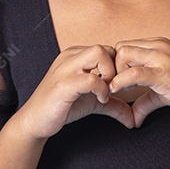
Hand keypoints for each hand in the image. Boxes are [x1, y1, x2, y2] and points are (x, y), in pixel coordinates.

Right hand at [16, 44, 134, 140]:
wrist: (35, 121)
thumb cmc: (63, 107)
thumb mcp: (93, 103)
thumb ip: (114, 105)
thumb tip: (133, 118)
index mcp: (76, 56)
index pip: (106, 48)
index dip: (117, 66)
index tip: (118, 84)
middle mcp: (70, 57)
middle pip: (104, 47)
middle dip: (116, 68)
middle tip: (115, 87)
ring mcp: (65, 69)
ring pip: (98, 54)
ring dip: (110, 74)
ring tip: (107, 92)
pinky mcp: (62, 86)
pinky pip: (90, 78)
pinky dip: (101, 89)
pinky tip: (101, 99)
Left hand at [110, 38, 169, 127]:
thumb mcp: (163, 93)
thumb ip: (145, 100)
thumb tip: (132, 118)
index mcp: (159, 45)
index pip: (125, 45)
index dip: (116, 65)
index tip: (115, 83)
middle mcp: (160, 46)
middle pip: (121, 48)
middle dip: (113, 68)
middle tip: (115, 88)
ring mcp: (164, 58)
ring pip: (124, 55)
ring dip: (115, 74)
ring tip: (119, 92)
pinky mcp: (166, 74)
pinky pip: (135, 73)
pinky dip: (121, 83)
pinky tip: (118, 93)